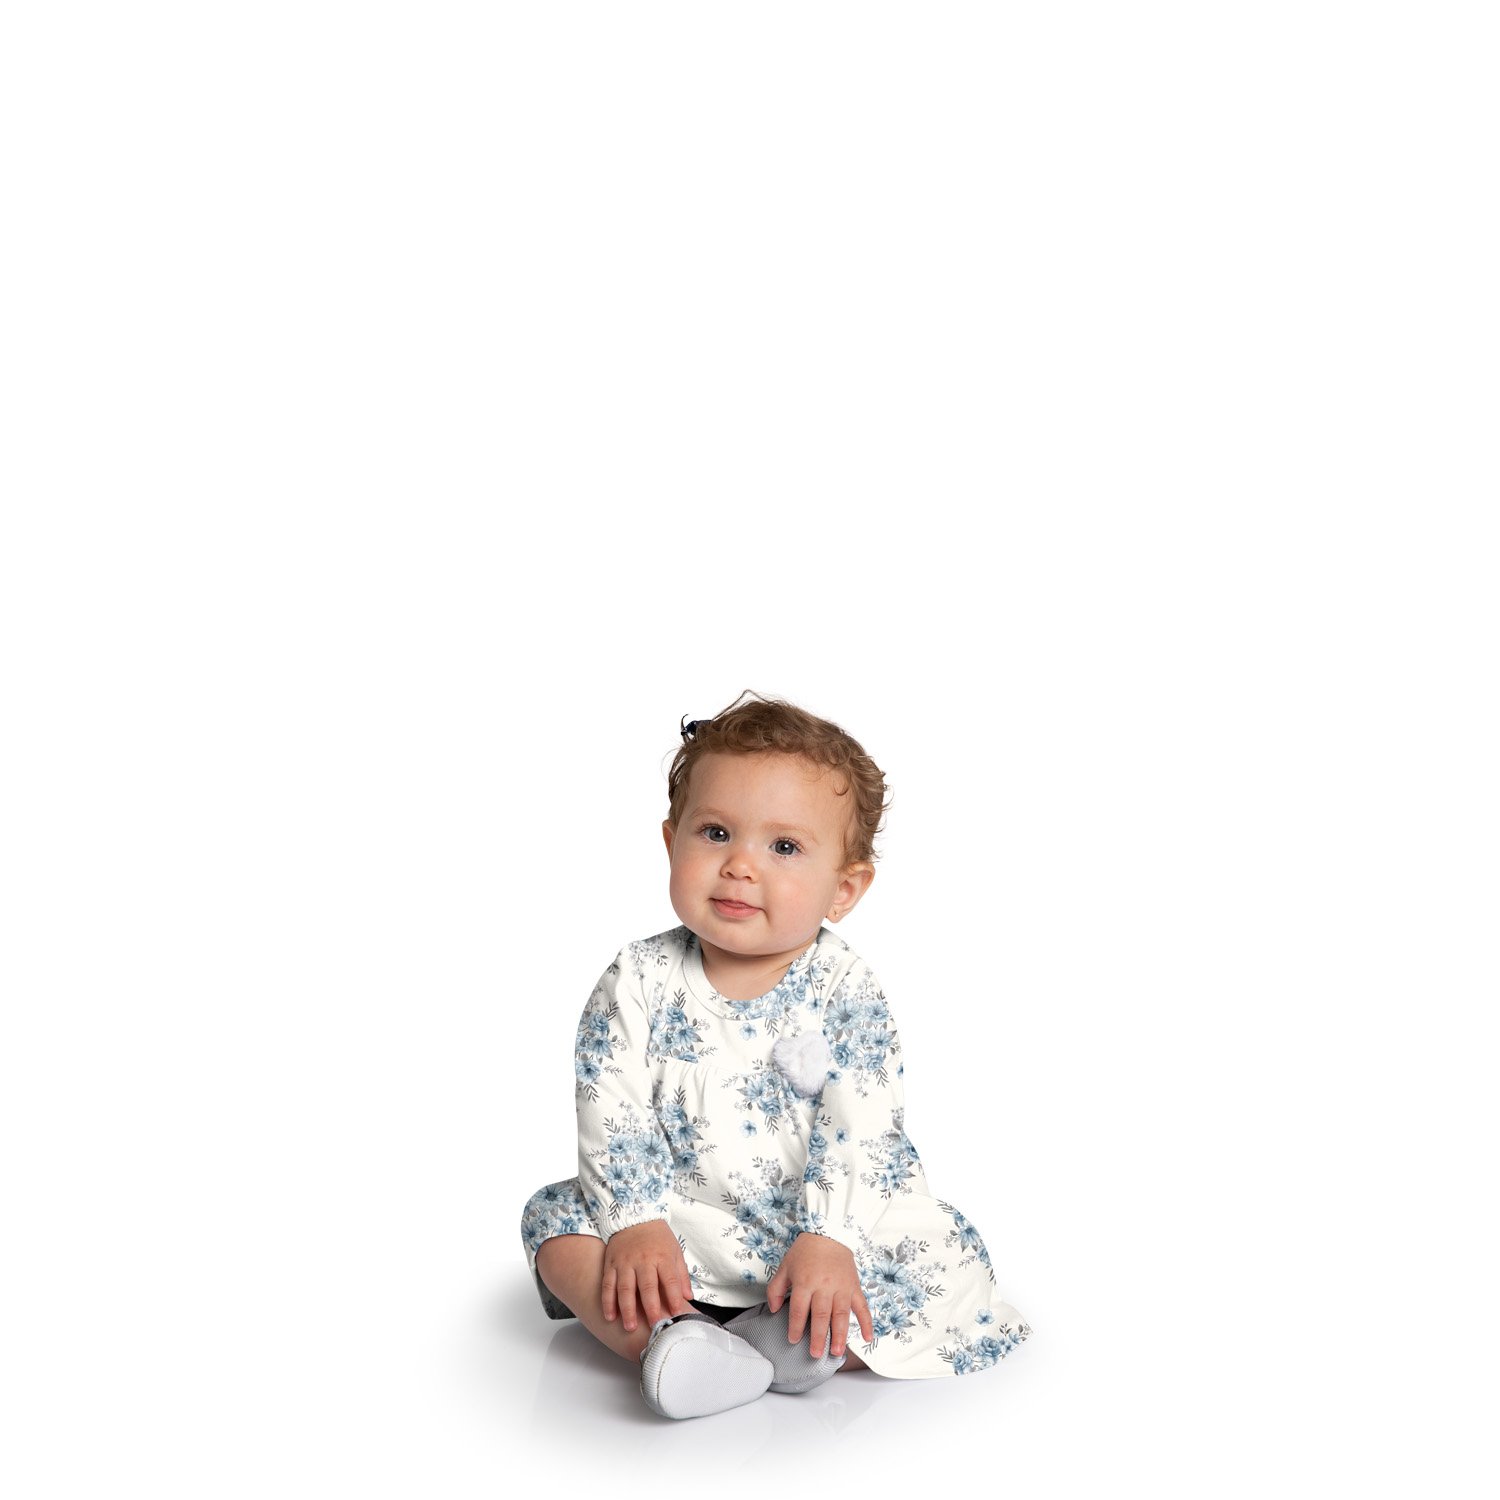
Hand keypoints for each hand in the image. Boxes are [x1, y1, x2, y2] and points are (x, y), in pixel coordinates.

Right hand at [600, 1219, 693, 1332]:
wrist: (634, 1217)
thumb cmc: (658, 1238)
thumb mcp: (675, 1250)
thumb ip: (681, 1275)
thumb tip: (688, 1298)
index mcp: (662, 1256)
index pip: (670, 1279)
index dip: (673, 1297)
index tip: (676, 1314)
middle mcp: (643, 1260)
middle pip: (647, 1286)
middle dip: (651, 1308)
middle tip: (654, 1326)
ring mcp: (625, 1262)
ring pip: (625, 1288)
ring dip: (627, 1309)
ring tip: (630, 1327)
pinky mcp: (611, 1264)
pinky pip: (608, 1284)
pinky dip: (607, 1302)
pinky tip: (610, 1316)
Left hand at [766, 1233, 873, 1359]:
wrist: (828, 1232)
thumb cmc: (805, 1250)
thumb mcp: (785, 1266)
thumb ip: (776, 1289)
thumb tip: (773, 1310)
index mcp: (805, 1282)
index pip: (798, 1309)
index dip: (794, 1326)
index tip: (793, 1340)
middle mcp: (824, 1286)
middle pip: (820, 1315)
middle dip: (817, 1337)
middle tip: (815, 1353)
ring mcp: (841, 1287)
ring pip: (841, 1315)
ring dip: (839, 1335)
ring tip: (836, 1352)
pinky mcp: (854, 1287)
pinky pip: (862, 1307)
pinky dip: (866, 1322)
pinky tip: (868, 1337)